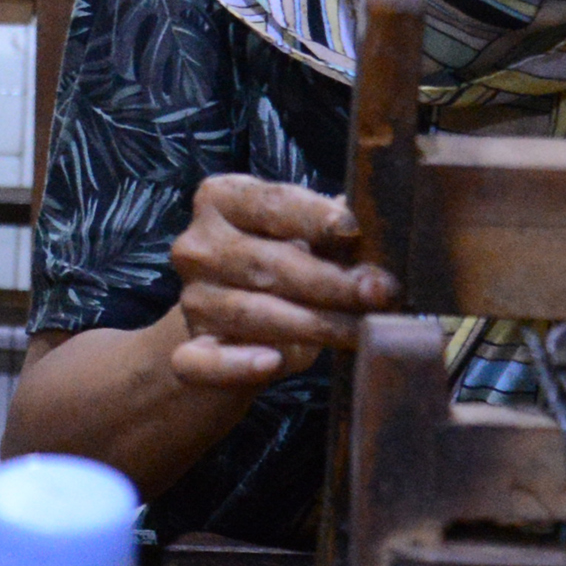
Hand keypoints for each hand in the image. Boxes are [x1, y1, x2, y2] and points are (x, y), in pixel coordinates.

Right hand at [165, 176, 397, 389]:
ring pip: (250, 312)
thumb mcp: (305, 243)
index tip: (353, 231)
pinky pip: (204, 362)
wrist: (232, 336)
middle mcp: (198, 246)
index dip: (314, 217)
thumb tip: (371, 218)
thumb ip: (331, 233)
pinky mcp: (187, 353)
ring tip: (358, 331)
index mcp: (222, 200)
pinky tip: (272, 362)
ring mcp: (191, 301)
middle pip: (266, 263)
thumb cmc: (280, 277)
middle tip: (378, 293)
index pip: (271, 203)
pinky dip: (237, 364)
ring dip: (312, 324)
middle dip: (329, 281)